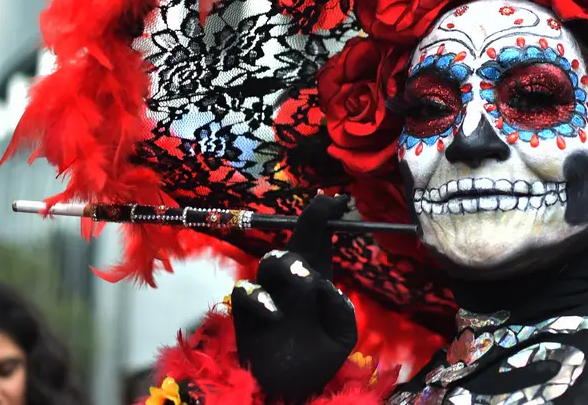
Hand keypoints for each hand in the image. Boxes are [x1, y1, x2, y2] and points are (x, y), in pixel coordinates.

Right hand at [232, 194, 357, 401]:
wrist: (289, 390)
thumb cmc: (317, 359)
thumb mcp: (341, 337)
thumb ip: (340, 311)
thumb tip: (327, 286)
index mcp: (317, 280)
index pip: (321, 240)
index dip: (326, 217)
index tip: (338, 200)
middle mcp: (292, 281)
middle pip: (297, 242)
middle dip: (309, 225)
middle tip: (323, 218)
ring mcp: (268, 293)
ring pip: (272, 260)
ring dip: (289, 265)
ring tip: (306, 280)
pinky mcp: (246, 312)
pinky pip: (246, 291)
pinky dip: (260, 298)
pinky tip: (276, 315)